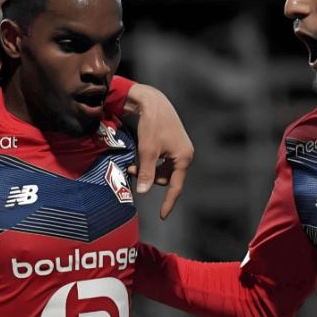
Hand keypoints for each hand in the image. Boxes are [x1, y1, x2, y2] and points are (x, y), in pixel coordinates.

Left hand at [123, 84, 193, 219]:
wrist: (153, 101)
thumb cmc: (152, 124)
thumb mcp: (147, 151)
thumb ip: (146, 172)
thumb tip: (143, 191)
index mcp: (183, 158)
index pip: (176, 187)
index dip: (168, 203)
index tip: (162, 215)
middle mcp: (184, 155)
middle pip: (167, 178)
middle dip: (149, 178)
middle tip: (131, 171)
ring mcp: (180, 149)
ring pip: (163, 170)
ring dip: (148, 170)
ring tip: (133, 164)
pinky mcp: (173, 144)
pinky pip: (163, 161)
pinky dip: (151, 162)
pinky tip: (141, 156)